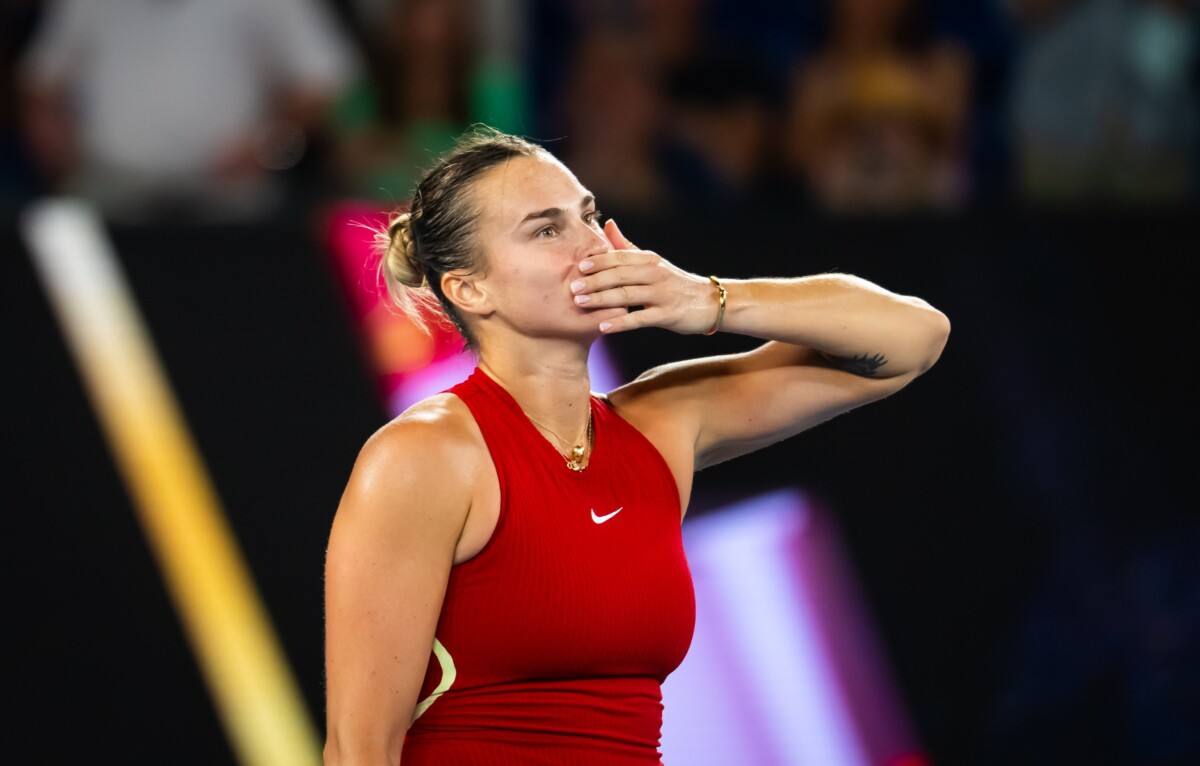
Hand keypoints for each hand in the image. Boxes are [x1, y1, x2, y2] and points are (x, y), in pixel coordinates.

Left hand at [570, 219, 721, 334]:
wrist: (709, 303)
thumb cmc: (674, 283)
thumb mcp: (652, 261)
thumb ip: (626, 245)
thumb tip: (606, 223)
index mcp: (649, 260)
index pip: (620, 257)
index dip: (598, 262)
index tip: (577, 266)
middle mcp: (655, 273)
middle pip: (620, 275)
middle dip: (594, 281)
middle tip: (572, 287)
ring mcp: (662, 294)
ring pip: (627, 295)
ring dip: (601, 300)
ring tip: (581, 304)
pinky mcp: (667, 314)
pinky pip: (639, 319)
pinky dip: (620, 323)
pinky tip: (603, 327)